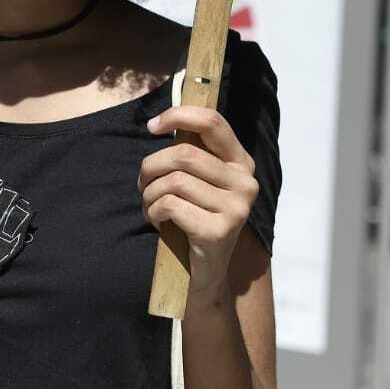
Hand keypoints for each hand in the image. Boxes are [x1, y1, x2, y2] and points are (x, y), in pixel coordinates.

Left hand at [141, 106, 258, 300]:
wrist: (206, 274)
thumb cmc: (194, 218)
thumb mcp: (198, 182)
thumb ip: (191, 154)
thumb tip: (160, 122)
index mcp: (241, 163)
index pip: (212, 121)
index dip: (178, 115)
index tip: (152, 126)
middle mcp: (245, 182)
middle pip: (183, 154)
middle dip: (151, 167)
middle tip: (143, 185)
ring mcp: (236, 208)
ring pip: (173, 181)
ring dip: (150, 195)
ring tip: (151, 207)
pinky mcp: (219, 230)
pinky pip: (170, 205)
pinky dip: (154, 212)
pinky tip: (159, 223)